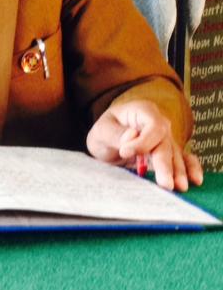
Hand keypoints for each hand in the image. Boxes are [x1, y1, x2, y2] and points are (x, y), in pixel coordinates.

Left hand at [86, 100, 202, 190]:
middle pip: (166, 143)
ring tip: (179, 187)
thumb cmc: (105, 132)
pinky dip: (191, 168)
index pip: (153, 125)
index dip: (143, 141)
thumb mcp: (102, 131)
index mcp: (143, 111)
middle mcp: (159, 123)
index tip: (125, 152)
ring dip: (179, 172)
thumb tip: (133, 135)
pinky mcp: (170, 153)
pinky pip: (184, 159)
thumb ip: (116, 133)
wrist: (107, 142)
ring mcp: (166, 139)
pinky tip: (196, 180)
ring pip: (175, 155)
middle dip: (165, 164)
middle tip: (165, 184)